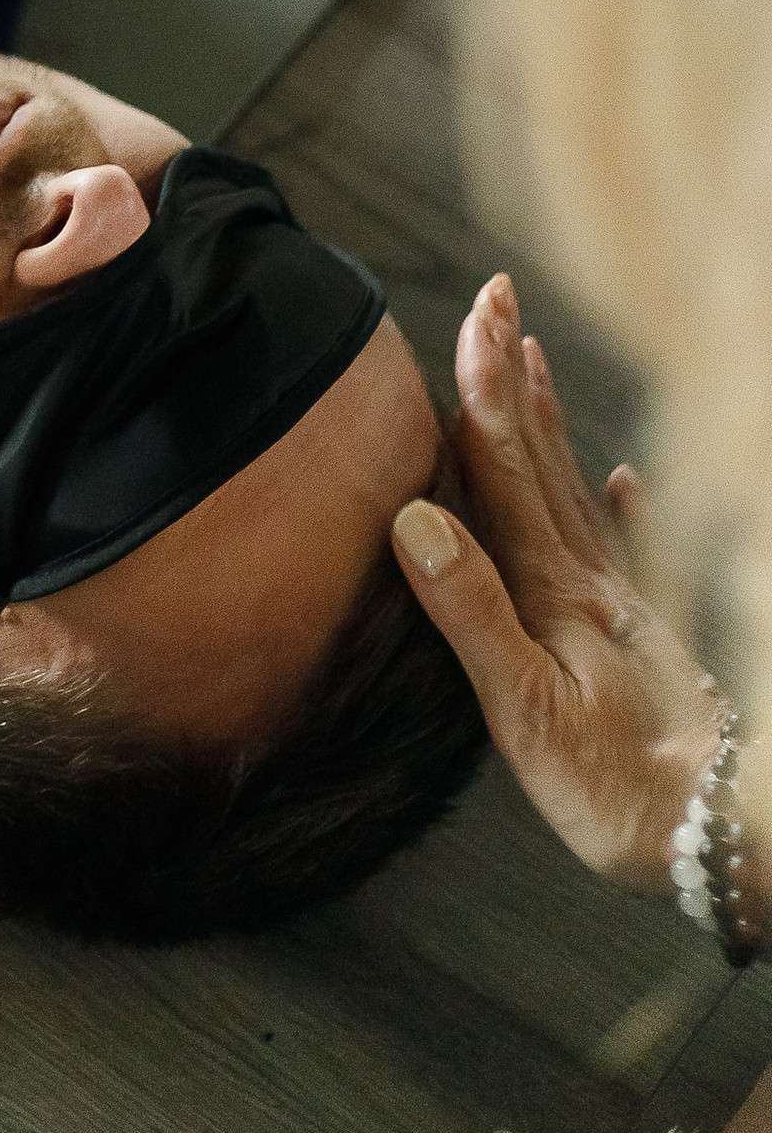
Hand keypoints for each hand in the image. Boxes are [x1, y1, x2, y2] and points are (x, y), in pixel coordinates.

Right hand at [392, 272, 722, 892]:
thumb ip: (470, 612)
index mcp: (549, 589)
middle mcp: (585, 580)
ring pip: (572, 487)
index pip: (503, 466)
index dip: (483, 386)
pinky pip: (623, 550)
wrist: (719, 834)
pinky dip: (617, 505)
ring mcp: (620, 605)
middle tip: (498, 298)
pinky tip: (623, 479)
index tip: (474, 312)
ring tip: (533, 358)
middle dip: (511, 374)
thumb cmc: (615, 789)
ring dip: (546, 419)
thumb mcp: (523, 712)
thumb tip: (413, 517)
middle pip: (537, 456)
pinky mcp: (646, 638)